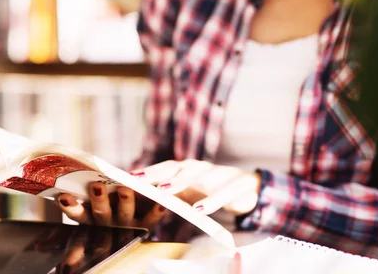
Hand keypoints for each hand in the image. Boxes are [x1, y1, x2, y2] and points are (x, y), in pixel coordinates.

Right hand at [56, 182, 166, 229]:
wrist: (148, 203)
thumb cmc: (116, 195)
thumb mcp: (103, 190)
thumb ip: (91, 183)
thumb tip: (77, 167)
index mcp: (93, 215)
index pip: (78, 213)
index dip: (70, 206)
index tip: (62, 195)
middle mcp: (108, 223)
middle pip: (101, 214)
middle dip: (98, 200)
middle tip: (96, 185)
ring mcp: (128, 225)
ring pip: (124, 216)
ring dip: (124, 203)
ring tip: (125, 189)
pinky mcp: (147, 224)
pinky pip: (151, 220)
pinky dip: (156, 212)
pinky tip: (161, 203)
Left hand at [133, 160, 261, 215]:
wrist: (250, 188)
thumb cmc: (213, 190)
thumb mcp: (192, 192)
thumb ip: (172, 193)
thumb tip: (141, 197)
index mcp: (189, 169)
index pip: (165, 168)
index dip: (147, 171)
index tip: (127, 177)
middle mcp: (202, 168)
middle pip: (177, 169)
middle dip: (157, 174)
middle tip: (138, 181)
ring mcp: (220, 174)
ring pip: (199, 177)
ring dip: (180, 183)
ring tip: (164, 192)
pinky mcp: (238, 184)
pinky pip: (224, 193)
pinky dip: (212, 201)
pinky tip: (200, 210)